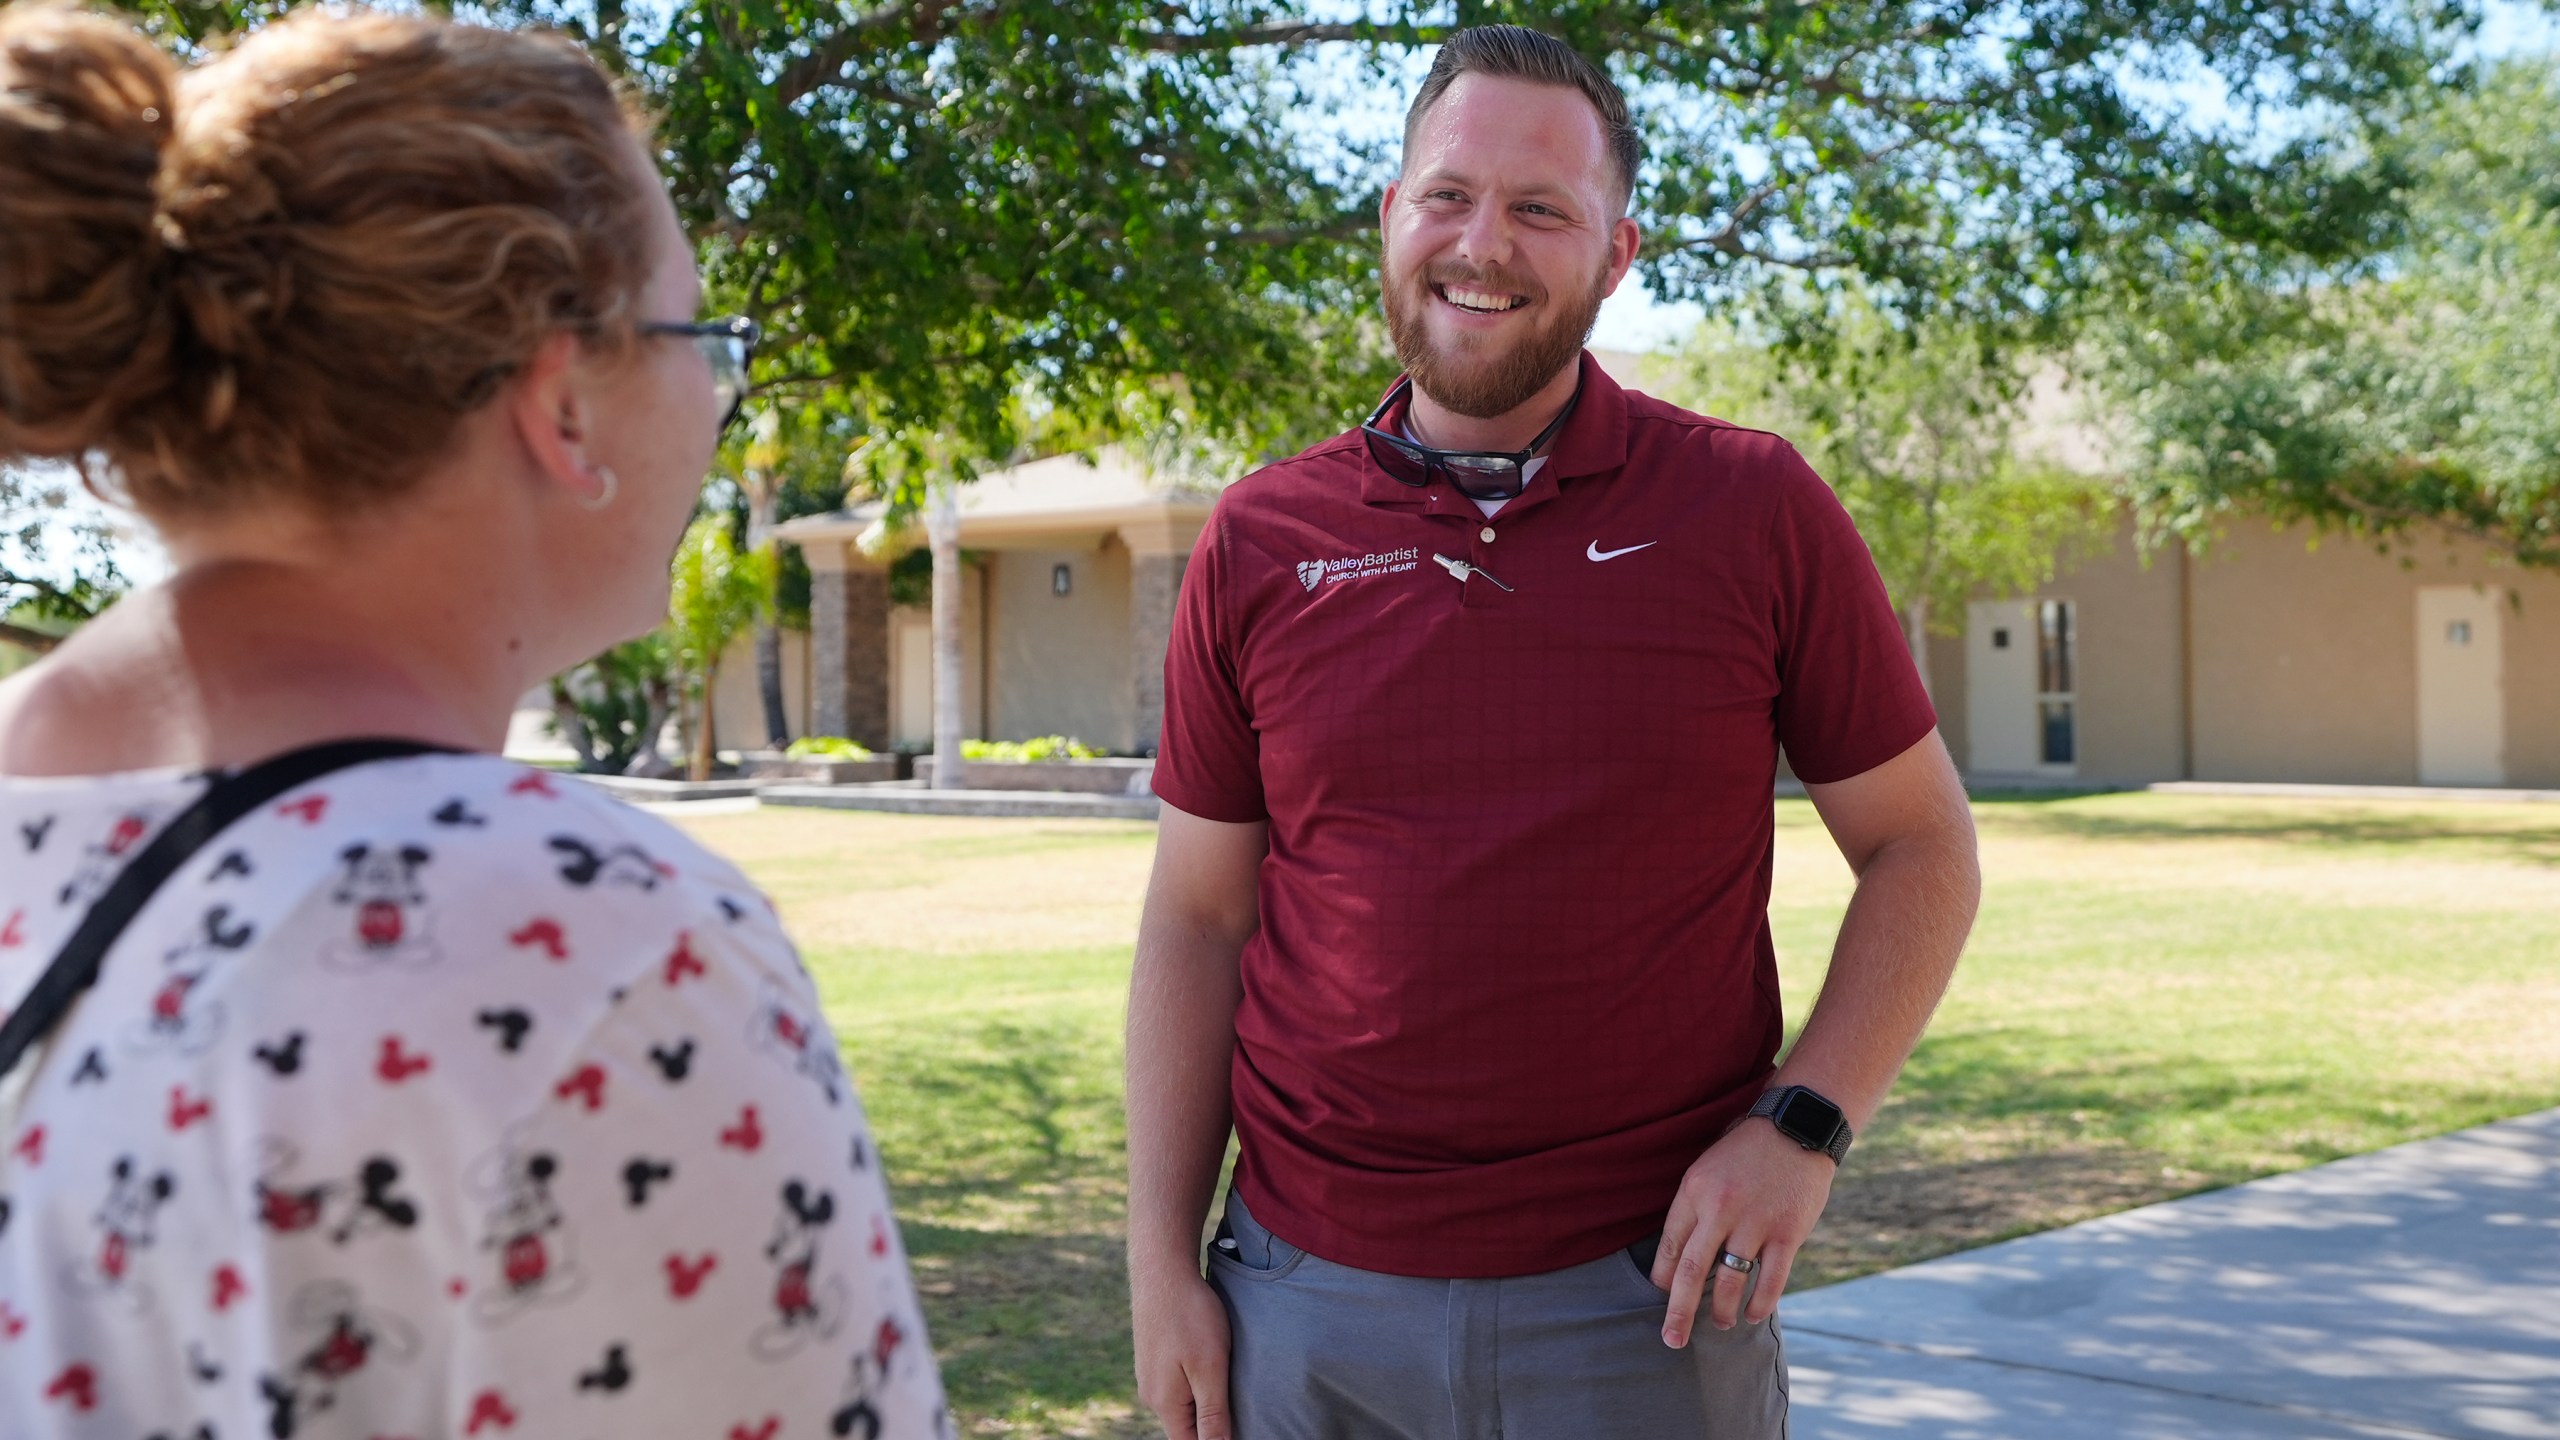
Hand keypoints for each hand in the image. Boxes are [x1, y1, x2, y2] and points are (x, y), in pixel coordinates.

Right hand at [1132, 1264, 1233, 1439]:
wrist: (1162, 1271)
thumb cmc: (1190, 1316)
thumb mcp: (1210, 1367)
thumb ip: (1213, 1413)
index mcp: (1164, 1403)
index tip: (1237, 1427)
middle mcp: (1152, 1394)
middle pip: (1185, 1425)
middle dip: (1212, 1423)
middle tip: (1237, 1399)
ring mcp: (1150, 1373)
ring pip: (1183, 1402)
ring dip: (1205, 1399)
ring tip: (1227, 1378)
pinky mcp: (1154, 1356)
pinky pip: (1178, 1382)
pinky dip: (1196, 1380)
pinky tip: (1210, 1360)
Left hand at [1649, 1118, 1836, 1345]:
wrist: (1795, 1127)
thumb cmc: (1745, 1153)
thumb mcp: (1707, 1170)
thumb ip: (1693, 1210)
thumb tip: (1678, 1256)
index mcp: (1693, 1191)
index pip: (1668, 1245)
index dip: (1662, 1278)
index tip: (1662, 1296)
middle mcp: (1719, 1209)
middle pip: (1689, 1272)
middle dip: (1678, 1312)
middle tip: (1671, 1339)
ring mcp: (1754, 1222)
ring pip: (1729, 1281)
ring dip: (1720, 1310)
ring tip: (1718, 1323)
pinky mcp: (1787, 1233)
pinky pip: (1770, 1280)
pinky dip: (1759, 1304)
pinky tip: (1751, 1316)